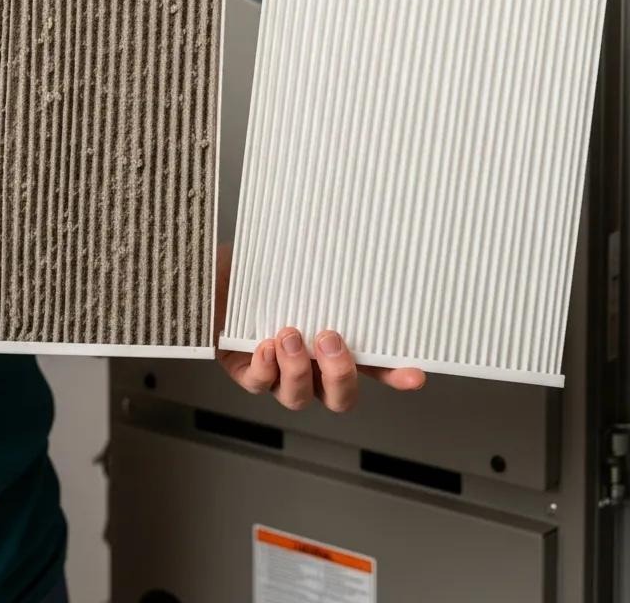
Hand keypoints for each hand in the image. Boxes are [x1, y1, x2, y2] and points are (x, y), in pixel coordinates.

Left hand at [215, 243, 425, 411]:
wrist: (212, 266)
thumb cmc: (261, 264)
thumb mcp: (298, 261)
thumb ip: (325, 262)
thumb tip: (357, 232)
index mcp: (331, 342)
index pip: (373, 365)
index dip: (395, 375)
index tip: (416, 374)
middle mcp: (307, 364)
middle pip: (339, 397)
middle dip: (340, 375)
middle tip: (329, 339)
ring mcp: (276, 371)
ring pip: (298, 397)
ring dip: (297, 370)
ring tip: (288, 334)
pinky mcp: (243, 369)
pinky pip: (258, 384)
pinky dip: (265, 368)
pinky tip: (265, 345)